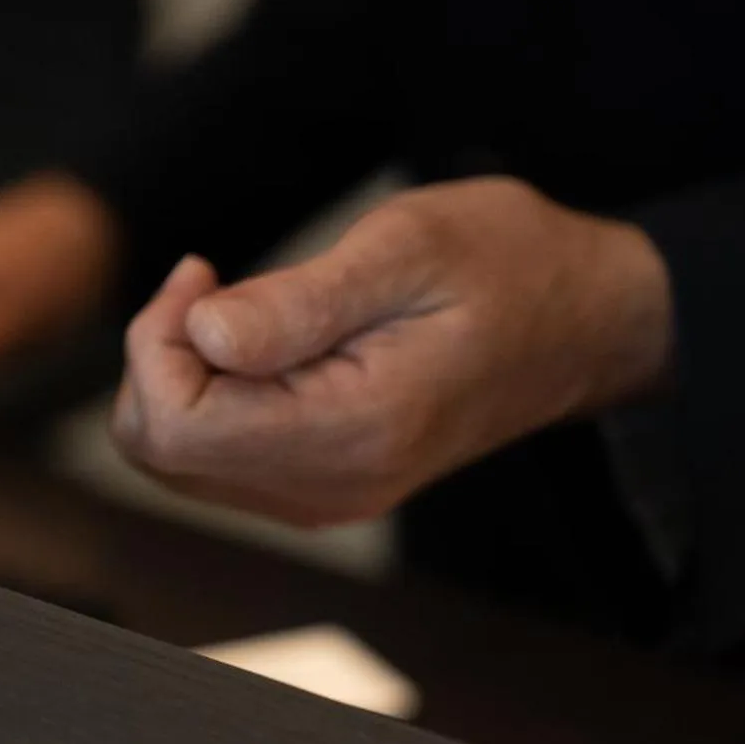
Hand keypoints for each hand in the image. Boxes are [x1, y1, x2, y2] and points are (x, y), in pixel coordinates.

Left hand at [111, 178, 671, 525]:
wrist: (586, 320)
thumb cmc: (506, 262)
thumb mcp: (406, 248)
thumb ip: (299, 303)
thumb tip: (204, 335)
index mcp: (352, 430)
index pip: (175, 423)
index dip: (158, 341)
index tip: (205, 274)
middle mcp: (332, 486)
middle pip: (160, 450)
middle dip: (159, 357)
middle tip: (212, 282)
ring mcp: (327, 495)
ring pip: (177, 461)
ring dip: (181, 376)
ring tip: (243, 306)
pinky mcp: (324, 484)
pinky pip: (216, 461)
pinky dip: (209, 397)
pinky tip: (257, 342)